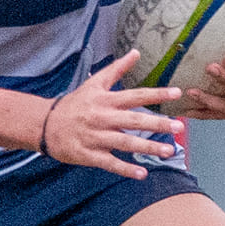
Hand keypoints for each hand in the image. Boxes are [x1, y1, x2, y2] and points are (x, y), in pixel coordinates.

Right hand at [41, 51, 182, 178]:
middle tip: (179, 128)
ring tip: (169, 152)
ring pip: (125, 143)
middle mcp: (102, 118)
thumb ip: (116, 69)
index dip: (156, 94)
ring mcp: (96, 137)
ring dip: (148, 148)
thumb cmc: (75, 104)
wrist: (45, 125)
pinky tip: (142, 173)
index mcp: (105, 100)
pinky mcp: (89, 155)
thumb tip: (135, 52)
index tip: (177, 93)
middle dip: (157, 124)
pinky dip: (125, 169)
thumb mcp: (93, 83)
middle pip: (133, 121)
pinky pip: (110, 163)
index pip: (135, 95)